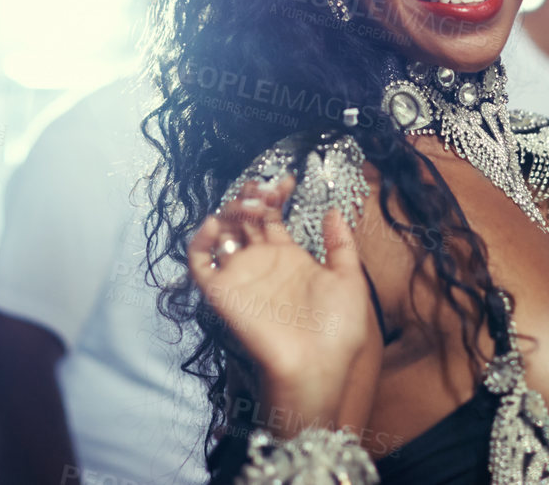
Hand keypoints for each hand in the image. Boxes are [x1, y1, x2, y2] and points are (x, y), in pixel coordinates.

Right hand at [187, 177, 376, 435]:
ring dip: (226, 212)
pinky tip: (216, 225)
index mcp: (288, 257)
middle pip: (243, 220)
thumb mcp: (349, 279)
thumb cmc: (337, 331)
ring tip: (245, 204)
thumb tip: (335, 211)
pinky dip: (199, 241)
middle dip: (248, 197)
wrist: (318, 366)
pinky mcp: (222, 292)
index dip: (274, 195)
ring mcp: (240, 276)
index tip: (286, 181)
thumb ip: (341, 244)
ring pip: (220, 234)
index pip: (271, 216)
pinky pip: (199, 264)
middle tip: (261, 189)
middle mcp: (261, 263)